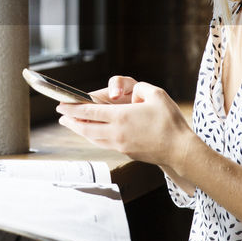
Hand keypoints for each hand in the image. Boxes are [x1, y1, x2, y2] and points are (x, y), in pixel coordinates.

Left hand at [57, 79, 193, 173]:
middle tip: (61, 115)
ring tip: (71, 125)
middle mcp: (116, 132)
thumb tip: (128, 92)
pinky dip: (92, 137)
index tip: (62, 105)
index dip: (73, 108)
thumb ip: (138, 88)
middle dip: (71, 120)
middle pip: (85, 127)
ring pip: (92, 138)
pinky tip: (92, 134)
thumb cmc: (170, 121)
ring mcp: (120, 144)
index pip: (89, 112)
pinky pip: (102, 143)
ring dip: (79, 130)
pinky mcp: (126, 152)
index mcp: (121, 116)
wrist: (180, 150)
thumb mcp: (155, 94)